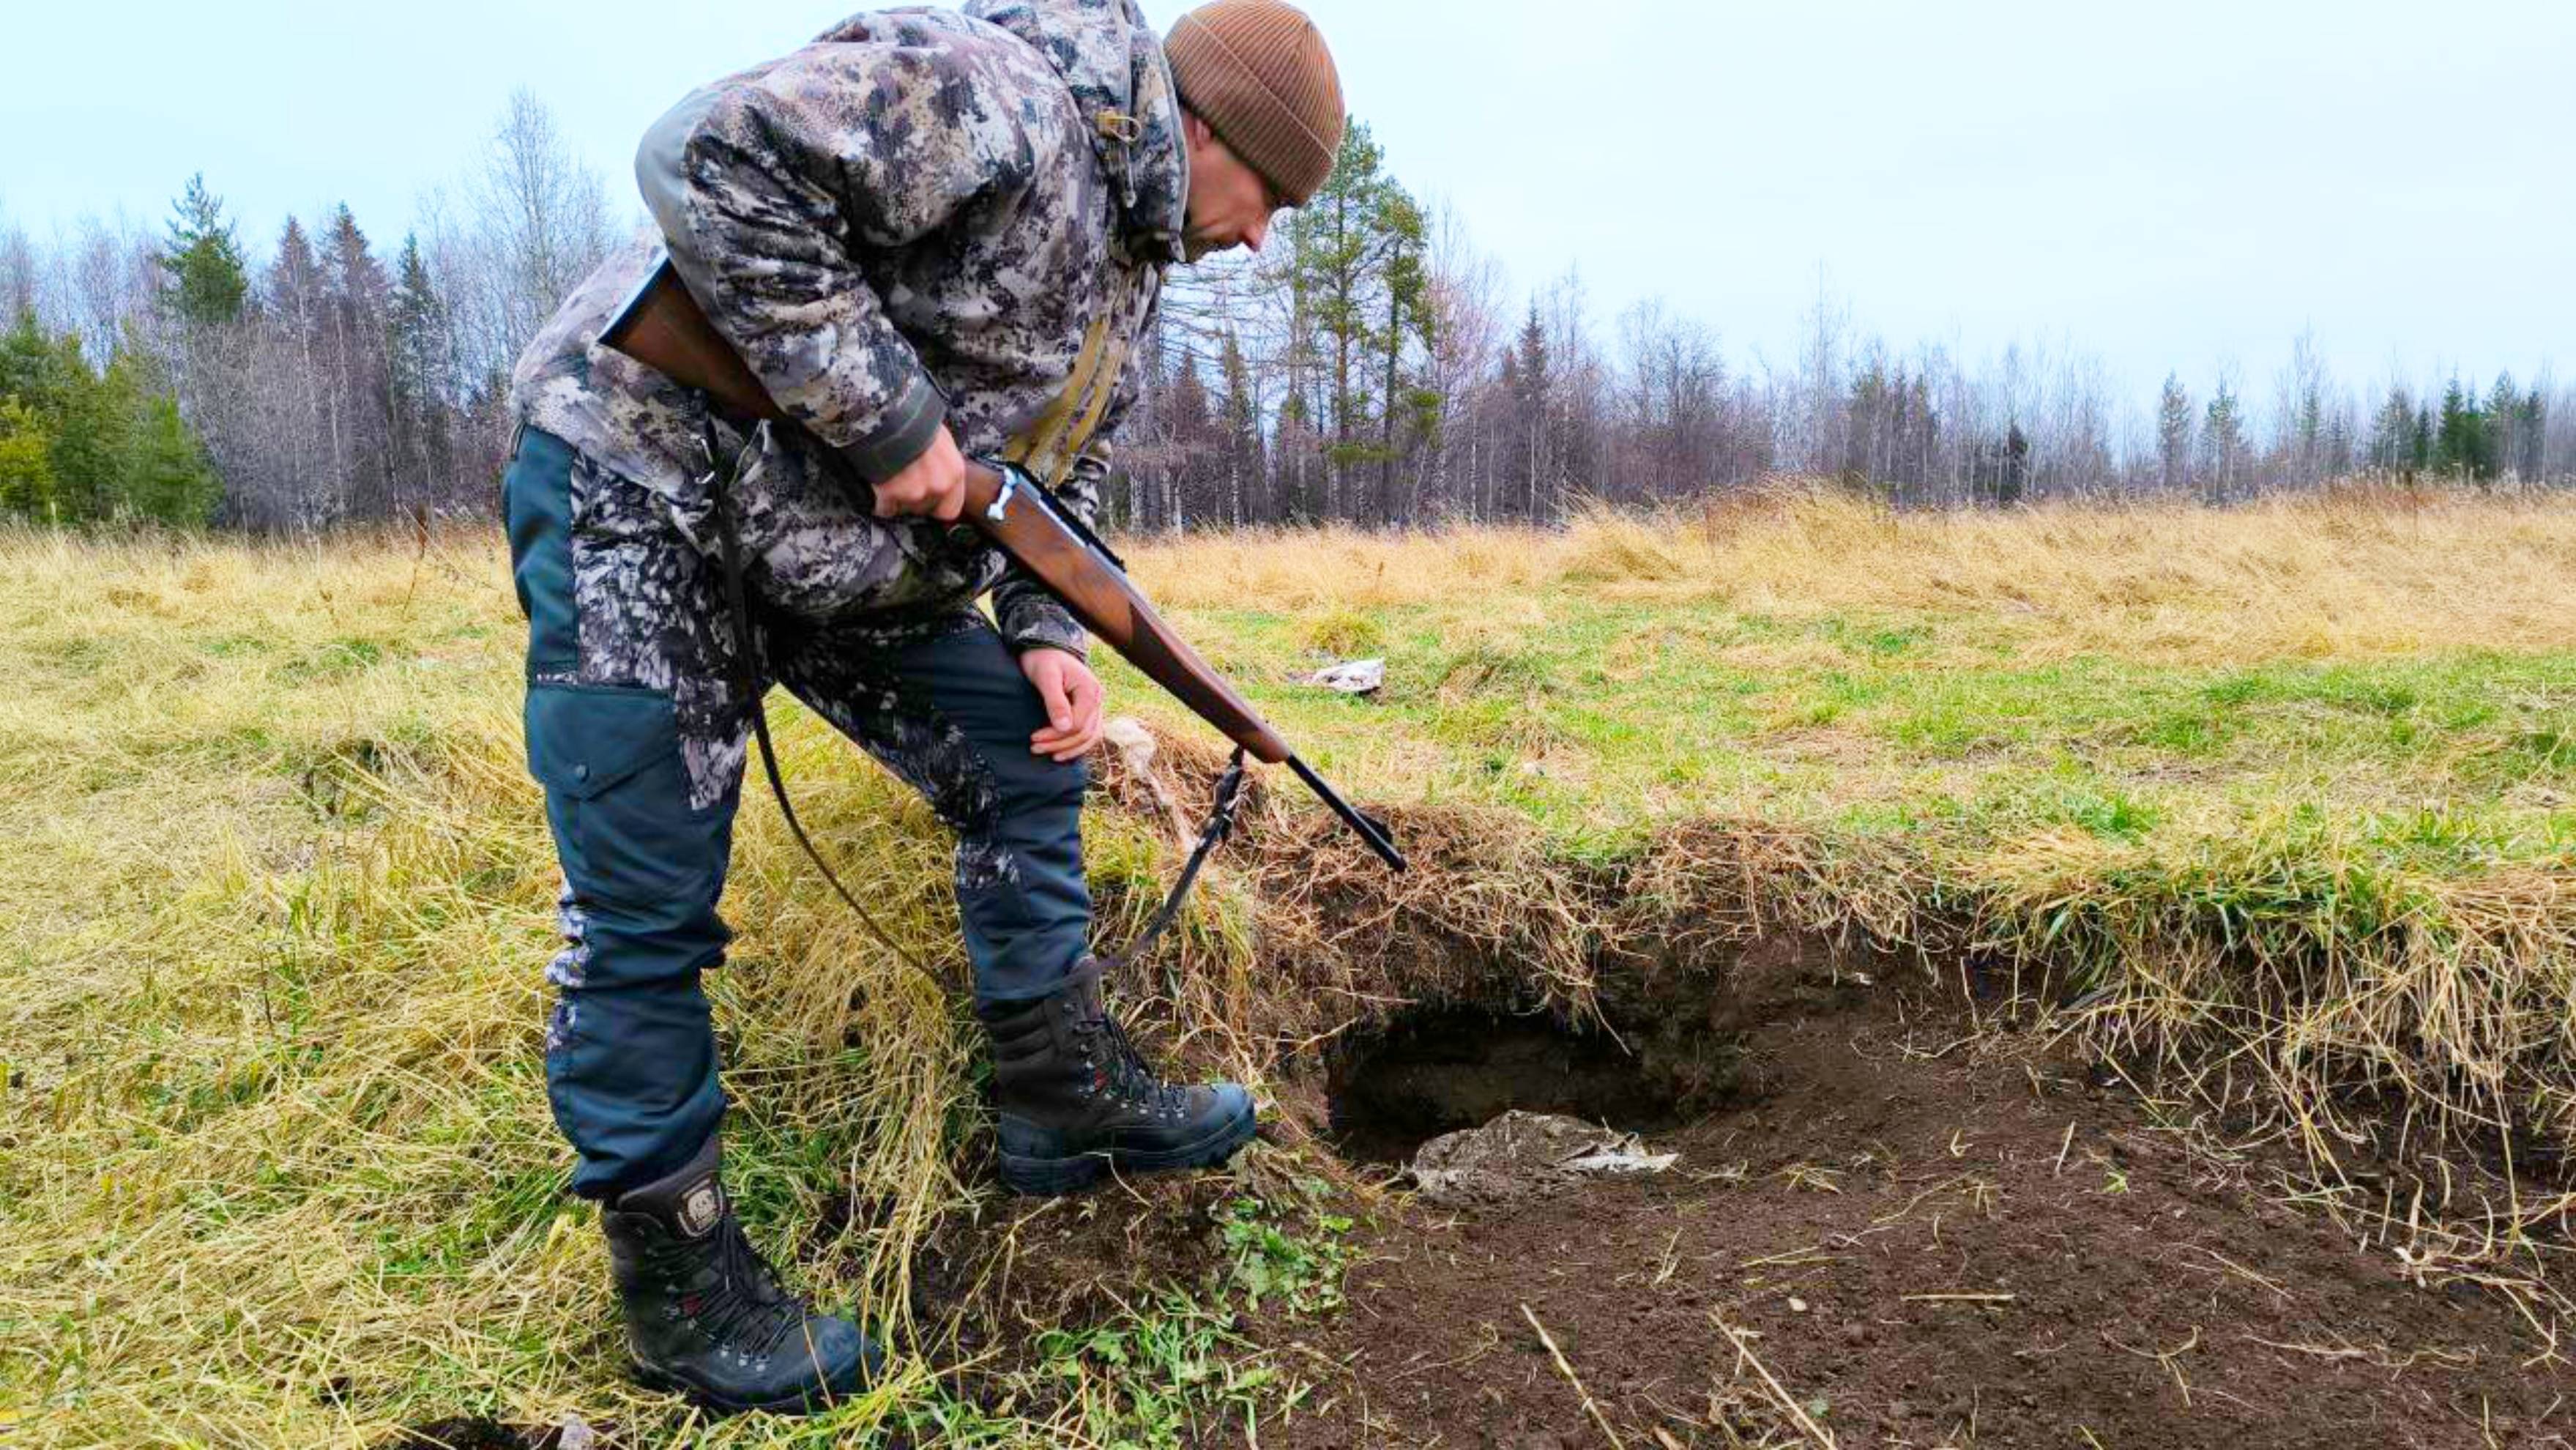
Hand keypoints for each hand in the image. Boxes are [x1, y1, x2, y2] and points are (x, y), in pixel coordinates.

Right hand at [872, 425, 967, 521]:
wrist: (888, 412)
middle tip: (902, 479)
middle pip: (923, 508)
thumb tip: (940, 475)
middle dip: (913, 499)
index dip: (936, 506)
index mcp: (954, 473)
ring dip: (895, 497)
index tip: (926, 501)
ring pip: (903, 508)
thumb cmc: (915, 420)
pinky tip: (877, 482)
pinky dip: (879, 500)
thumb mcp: (941, 439)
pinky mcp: (890, 494)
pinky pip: (883, 507)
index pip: (950, 510)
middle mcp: (938, 486)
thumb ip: (944, 465)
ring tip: (889, 475)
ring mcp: (914, 492)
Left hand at [1020, 647, 1104, 761]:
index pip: (1078, 724)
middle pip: (1084, 733)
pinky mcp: (1089, 709)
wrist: (1046, 648)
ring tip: (1048, 755)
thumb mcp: (1046, 677)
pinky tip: (1062, 751)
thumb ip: (1055, 701)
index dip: (1056, 736)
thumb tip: (1063, 727)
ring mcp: (1096, 705)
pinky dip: (1077, 745)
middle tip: (1034, 748)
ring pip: (1090, 736)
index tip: (1034, 738)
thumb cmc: (1043, 659)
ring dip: (1069, 748)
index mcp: (1090, 690)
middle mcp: (1098, 699)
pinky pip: (1089, 733)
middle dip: (1059, 744)